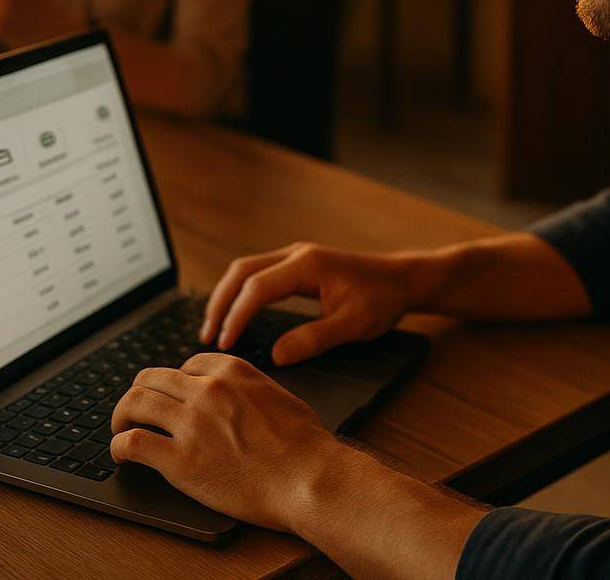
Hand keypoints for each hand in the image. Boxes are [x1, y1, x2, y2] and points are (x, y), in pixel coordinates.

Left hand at [110, 354, 356, 531]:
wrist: (309, 478)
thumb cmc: (305, 445)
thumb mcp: (279, 396)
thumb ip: (250, 389)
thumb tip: (239, 396)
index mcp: (232, 371)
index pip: (186, 365)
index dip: (174, 382)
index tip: (171, 397)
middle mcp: (207, 390)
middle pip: (151, 378)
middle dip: (139, 393)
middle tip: (134, 411)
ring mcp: (191, 424)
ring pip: (134, 403)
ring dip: (121, 415)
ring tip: (120, 429)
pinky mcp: (180, 460)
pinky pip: (132, 442)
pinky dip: (118, 446)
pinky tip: (121, 454)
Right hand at [201, 243, 438, 365]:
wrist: (402, 280)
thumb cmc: (381, 300)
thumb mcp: (351, 326)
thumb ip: (313, 340)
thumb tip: (276, 356)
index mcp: (307, 265)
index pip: (257, 288)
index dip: (236, 316)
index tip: (225, 343)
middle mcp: (297, 254)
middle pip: (241, 271)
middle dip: (220, 302)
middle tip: (207, 336)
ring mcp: (296, 256)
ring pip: (247, 269)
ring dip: (227, 296)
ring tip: (215, 328)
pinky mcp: (298, 264)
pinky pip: (259, 273)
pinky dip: (241, 292)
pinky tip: (236, 313)